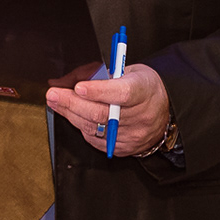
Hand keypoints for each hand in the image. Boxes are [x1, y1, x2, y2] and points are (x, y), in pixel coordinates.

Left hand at [48, 63, 169, 156]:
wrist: (166, 110)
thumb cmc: (144, 86)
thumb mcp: (129, 70)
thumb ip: (101, 74)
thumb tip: (69, 79)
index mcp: (144, 91)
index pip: (121, 93)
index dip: (98, 91)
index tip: (78, 87)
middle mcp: (140, 116)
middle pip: (102, 113)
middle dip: (73, 103)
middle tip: (53, 95)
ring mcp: (132, 135)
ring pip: (95, 128)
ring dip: (71, 115)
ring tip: (56, 103)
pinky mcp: (124, 148)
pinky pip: (97, 140)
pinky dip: (82, 127)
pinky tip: (74, 116)